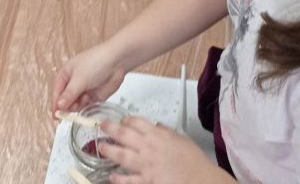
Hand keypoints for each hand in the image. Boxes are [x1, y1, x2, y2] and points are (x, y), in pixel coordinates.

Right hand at [52, 42, 125, 113]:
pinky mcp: (93, 97)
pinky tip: (89, 101)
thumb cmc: (96, 62)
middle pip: (65, 101)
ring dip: (78, 106)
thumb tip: (58, 106)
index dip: (56, 104)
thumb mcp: (80, 78)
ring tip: (85, 99)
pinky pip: (86, 107)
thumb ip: (69, 94)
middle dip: (68, 106)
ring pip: (75, 105)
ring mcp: (83, 90)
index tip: (56, 116)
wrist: (117, 62)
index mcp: (66, 74)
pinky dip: (86, 107)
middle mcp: (73, 83)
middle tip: (73, 107)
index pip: (57, 92)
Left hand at [100, 117, 226, 183]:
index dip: (126, 120)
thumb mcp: (180, 138)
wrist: (200, 179)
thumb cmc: (193, 160)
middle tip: (101, 126)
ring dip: (109, 151)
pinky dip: (119, 179)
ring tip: (99, 148)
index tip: (121, 121)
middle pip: (125, 135)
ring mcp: (146, 165)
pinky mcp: (148, 181)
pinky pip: (130, 180)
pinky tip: (111, 177)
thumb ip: (166, 132)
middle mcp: (149, 148)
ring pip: (123, 156)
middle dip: (111, 129)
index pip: (137, 122)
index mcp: (158, 135)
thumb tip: (157, 126)